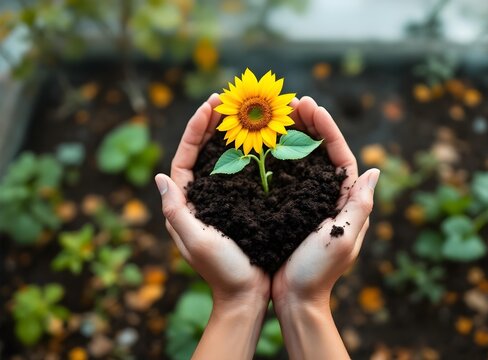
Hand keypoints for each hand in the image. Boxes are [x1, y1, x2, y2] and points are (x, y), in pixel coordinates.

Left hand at [155, 94, 269, 359]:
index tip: (209, 105)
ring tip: (241, 113)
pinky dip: (246, 154)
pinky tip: (260, 141)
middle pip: (201, 152)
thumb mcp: (196, 241)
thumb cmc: (222, 271)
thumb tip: (160, 176)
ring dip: (228, 134)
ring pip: (220, 159)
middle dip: (211, 124)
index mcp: (185, 203)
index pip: (184, 156)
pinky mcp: (239, 205)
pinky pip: (239, 172)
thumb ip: (176, 211)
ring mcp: (220, 200)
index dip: (194, 128)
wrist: (246, 295)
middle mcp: (200, 198)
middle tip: (226, 100)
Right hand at [271, 96, 378, 359]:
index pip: (339, 154)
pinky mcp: (288, 208)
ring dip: (292, 135)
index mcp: (345, 199)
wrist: (296, 296)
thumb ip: (360, 205)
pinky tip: (263, 144)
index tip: (309, 106)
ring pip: (302, 160)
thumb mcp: (343, 237)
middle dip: (308, 124)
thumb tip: (375, 171)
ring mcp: (308, 201)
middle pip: (320, 151)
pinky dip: (277, 157)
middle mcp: (328, 195)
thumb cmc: (319, 270)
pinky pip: (284, 176)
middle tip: (291, 102)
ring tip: (277, 115)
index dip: (325, 127)